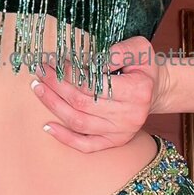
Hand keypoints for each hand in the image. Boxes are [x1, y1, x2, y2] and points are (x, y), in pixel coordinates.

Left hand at [29, 35, 169, 152]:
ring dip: (54, 105)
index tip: (54, 62)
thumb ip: (117, 52)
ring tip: (39, 88)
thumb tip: (89, 62)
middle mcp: (130, 115)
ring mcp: (121, 132)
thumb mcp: (138, 49)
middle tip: (41, 72)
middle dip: (56, 86)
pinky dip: (64, 138)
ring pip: (79, 123)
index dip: (69, 73)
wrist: (155, 89)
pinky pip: (86, 145)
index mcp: (137, 90)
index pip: (93, 84)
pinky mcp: (114, 142)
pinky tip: (47, 125)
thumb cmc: (144, 66)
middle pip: (82, 103)